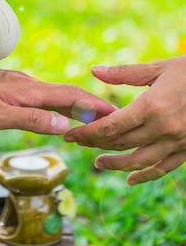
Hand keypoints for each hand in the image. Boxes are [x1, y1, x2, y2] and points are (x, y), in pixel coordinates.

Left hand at [0, 49, 115, 133]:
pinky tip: (51, 114)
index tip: (117, 114)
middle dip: (89, 108)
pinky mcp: (3, 87)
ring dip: (73, 108)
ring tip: (88, 121)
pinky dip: (53, 106)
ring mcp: (14, 84)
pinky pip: (37, 97)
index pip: (70, 96)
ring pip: (52, 95)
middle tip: (111, 122)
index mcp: (26, 90)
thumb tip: (67, 125)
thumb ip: (31, 119)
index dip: (94, 106)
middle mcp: (24, 83)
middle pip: (65, 94)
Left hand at [63, 57, 185, 184]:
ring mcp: (177, 142)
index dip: (88, 132)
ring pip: (139, 161)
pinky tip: (130, 178)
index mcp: (152, 107)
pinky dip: (145, 175)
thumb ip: (124, 73)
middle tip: (78, 141)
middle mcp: (163, 129)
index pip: (111, 127)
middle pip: (121, 144)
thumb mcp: (158, 67)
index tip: (71, 133)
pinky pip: (163, 169)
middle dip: (95, 144)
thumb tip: (94, 70)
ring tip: (98, 162)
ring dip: (115, 164)